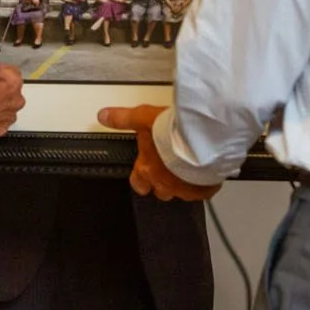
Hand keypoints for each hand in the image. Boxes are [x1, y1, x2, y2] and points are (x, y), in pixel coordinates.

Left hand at [98, 105, 221, 201]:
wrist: (202, 137)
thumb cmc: (174, 130)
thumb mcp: (143, 117)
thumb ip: (123, 119)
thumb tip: (104, 117)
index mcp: (147, 169)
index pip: (138, 182)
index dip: (140, 178)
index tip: (144, 170)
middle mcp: (164, 183)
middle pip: (159, 191)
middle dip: (162, 181)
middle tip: (169, 164)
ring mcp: (184, 189)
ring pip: (181, 193)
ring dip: (182, 182)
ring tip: (188, 166)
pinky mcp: (204, 189)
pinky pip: (202, 192)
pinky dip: (203, 184)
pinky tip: (205, 171)